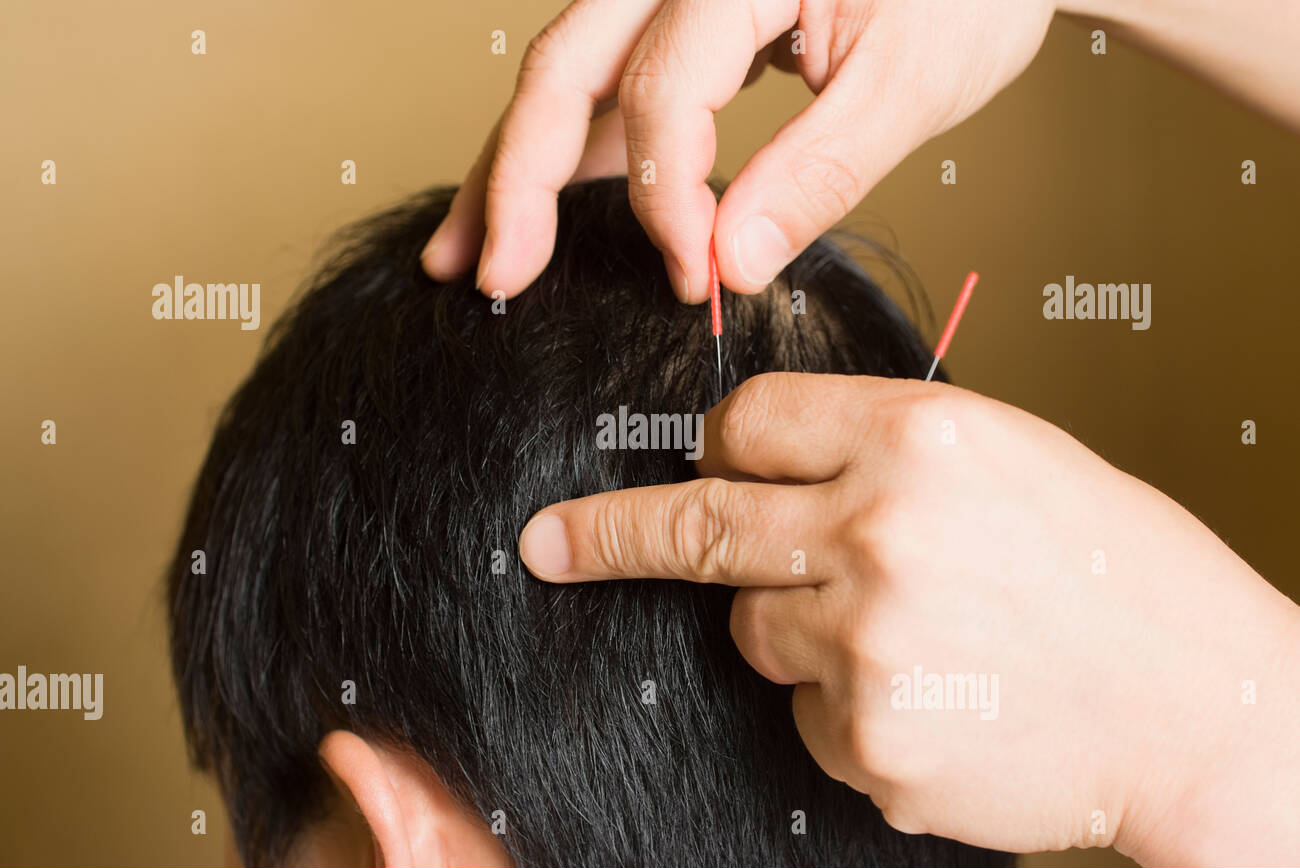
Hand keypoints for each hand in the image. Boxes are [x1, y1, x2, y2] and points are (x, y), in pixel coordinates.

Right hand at [423, 0, 1056, 301]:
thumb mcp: (910, 83)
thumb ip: (815, 174)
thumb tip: (730, 261)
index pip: (663, 90)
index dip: (666, 199)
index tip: (694, 281)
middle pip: (568, 66)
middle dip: (520, 178)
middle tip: (496, 274)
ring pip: (570, 74)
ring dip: (519, 167)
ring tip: (477, 250)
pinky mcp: (686, 19)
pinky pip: (610, 83)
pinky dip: (575, 151)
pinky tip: (547, 210)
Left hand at [518, 373, 1299, 865]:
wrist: (1202, 705)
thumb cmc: (1114, 573)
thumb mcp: (1008, 459)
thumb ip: (879, 452)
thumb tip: (760, 462)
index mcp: (921, 439)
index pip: (747, 420)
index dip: (723, 441)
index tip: (705, 460)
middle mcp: (880, 532)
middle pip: (697, 524)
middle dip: (608, 533)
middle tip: (547, 542)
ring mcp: (867, 645)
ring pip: (753, 629)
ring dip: (798, 630)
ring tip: (912, 635)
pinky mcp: (869, 742)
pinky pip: (807, 713)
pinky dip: (846, 707)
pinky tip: (933, 695)